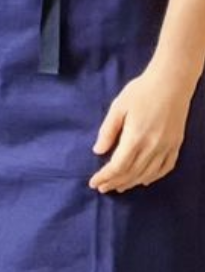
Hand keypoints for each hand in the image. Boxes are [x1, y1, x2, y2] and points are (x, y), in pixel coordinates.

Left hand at [89, 66, 194, 192]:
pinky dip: (153, 177)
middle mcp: (153, 147)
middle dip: (115, 182)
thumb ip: (108, 131)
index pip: (118, 166)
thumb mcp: (118, 108)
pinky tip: (144, 180)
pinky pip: (166, 168)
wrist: (171, 83)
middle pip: (132, 173)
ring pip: (148, 174)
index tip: (94, 183)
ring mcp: (167, 147)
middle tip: (102, 188)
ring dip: (132, 183)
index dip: (105, 177)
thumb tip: (98, 151)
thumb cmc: (141, 92)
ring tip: (118, 187)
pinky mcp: (176, 145)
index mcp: (136, 138)